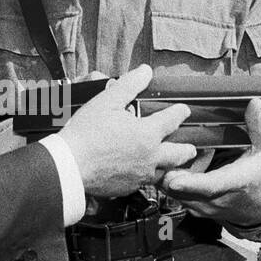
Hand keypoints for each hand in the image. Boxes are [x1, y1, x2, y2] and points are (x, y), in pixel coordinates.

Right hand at [57, 65, 195, 197]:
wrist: (70, 166)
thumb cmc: (85, 134)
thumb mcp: (107, 102)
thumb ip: (129, 85)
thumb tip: (145, 72)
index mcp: (148, 134)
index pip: (173, 120)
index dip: (180, 112)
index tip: (184, 110)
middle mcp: (149, 157)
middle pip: (178, 154)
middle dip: (187, 150)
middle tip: (190, 148)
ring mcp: (140, 175)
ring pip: (164, 172)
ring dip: (170, 166)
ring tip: (172, 164)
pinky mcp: (128, 188)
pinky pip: (144, 183)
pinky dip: (148, 177)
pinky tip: (143, 173)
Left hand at [159, 98, 260, 225]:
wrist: (260, 207)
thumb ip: (259, 126)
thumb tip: (254, 103)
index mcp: (234, 183)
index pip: (210, 186)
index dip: (190, 183)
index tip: (173, 180)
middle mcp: (215, 200)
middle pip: (181, 189)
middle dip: (169, 169)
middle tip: (171, 149)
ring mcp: (202, 207)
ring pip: (172, 192)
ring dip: (169, 172)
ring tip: (181, 154)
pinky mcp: (192, 208)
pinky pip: (173, 193)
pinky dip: (172, 179)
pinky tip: (183, 165)